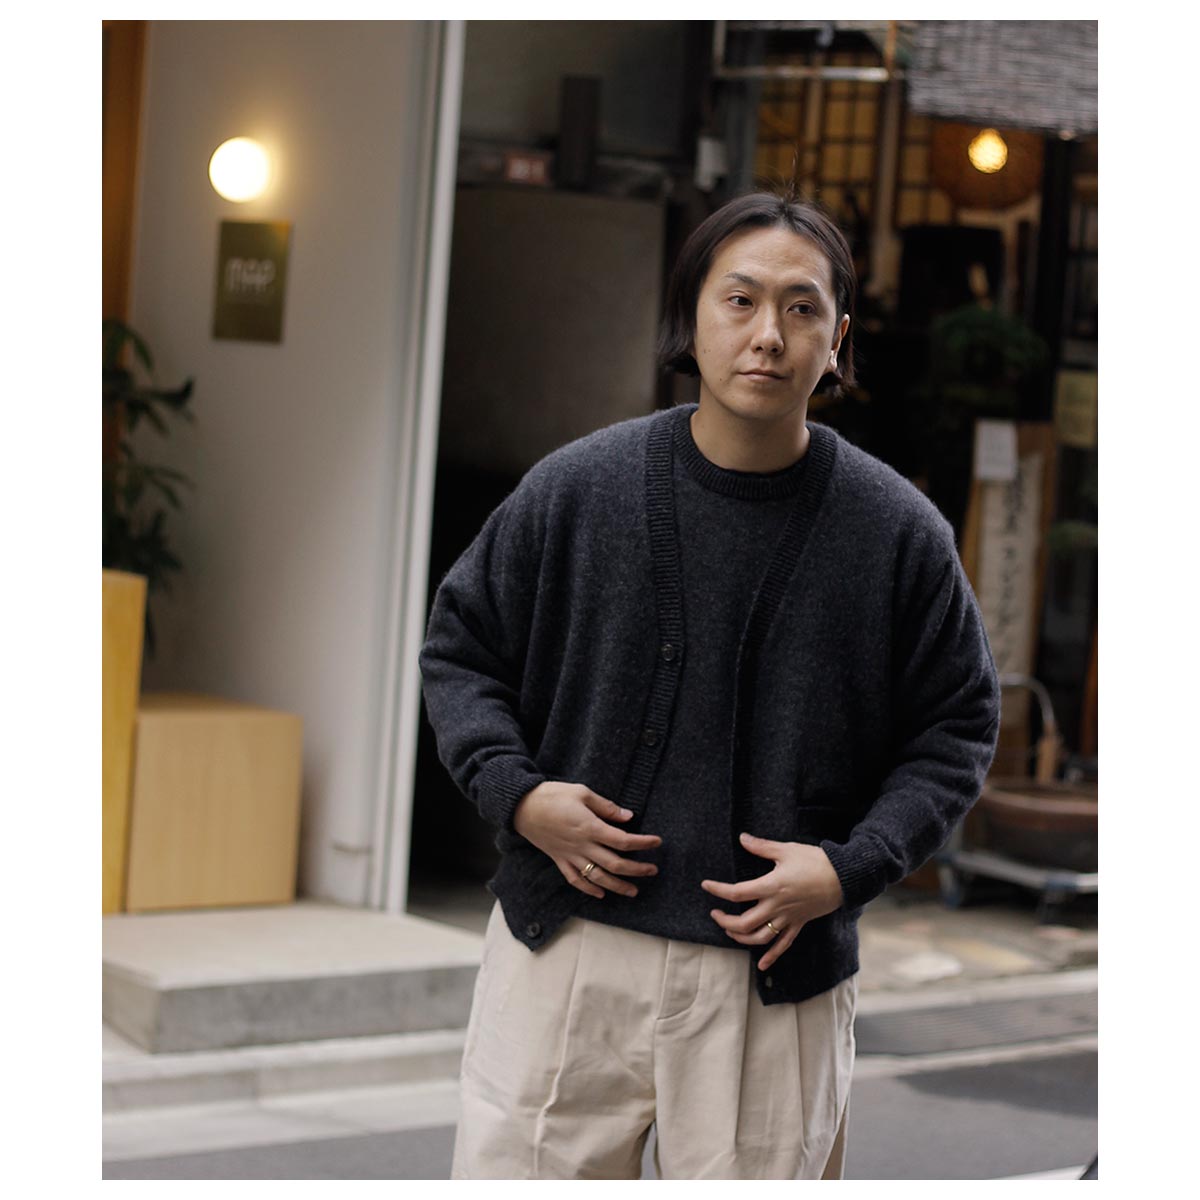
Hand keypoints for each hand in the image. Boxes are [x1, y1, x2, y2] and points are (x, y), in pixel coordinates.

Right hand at [513, 781, 661, 898]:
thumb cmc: (552, 795)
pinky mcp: (559, 859)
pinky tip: (600, 893)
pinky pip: (575, 880)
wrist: (521, 806)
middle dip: (636, 869)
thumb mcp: (582, 792)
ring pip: (597, 877)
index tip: (657, 842)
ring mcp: (569, 855)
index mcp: (590, 827)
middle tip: (652, 870)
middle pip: (614, 864)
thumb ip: (606, 806)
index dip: (642, 843)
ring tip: (633, 891)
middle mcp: (582, 846)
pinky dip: (588, 889)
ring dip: (617, 886)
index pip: (622, 840)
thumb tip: (628, 816)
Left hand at [701, 832, 844, 970]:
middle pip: (744, 923)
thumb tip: (742, 838)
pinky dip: (771, 957)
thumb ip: (762, 847)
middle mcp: (777, 906)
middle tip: (715, 914)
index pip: (737, 893)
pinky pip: (783, 945)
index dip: (718, 890)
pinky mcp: (798, 925)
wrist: (843, 878)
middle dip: (725, 922)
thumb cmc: (815, 861)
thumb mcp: (786, 850)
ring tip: (729, 931)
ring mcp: (788, 919)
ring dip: (741, 938)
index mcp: (771, 886)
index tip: (706, 886)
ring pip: (759, 937)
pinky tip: (761, 965)